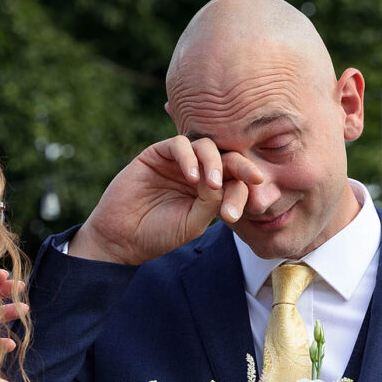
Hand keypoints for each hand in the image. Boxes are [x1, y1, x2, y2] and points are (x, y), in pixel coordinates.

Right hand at [70, 136, 266, 265]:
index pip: (236, 180)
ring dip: (214, 162)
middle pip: (226, 157)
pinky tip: (191, 177)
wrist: (123, 237)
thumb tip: (225, 179)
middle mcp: (198, 172)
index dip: (247, 186)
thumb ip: (212, 201)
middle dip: (242, 166)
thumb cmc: (160, 233)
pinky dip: (189, 157)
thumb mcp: (195, 222)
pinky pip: (179, 144)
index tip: (258, 196)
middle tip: (254, 177)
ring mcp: (179, 162)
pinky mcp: (158, 154)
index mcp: (211, 190)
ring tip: (210, 184)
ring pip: (205, 146)